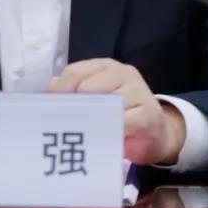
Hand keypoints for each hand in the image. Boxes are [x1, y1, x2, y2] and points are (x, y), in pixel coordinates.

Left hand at [48, 58, 185, 165]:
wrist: (158, 133)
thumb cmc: (120, 115)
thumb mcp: (96, 101)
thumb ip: (73, 93)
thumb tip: (51, 89)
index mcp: (104, 66)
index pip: (73, 72)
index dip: (59, 92)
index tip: (50, 110)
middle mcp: (122, 72)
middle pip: (86, 87)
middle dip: (73, 108)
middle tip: (64, 127)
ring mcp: (138, 90)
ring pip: (103, 104)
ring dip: (90, 122)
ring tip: (81, 136)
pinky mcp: (149, 113)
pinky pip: (122, 122)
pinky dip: (109, 132)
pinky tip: (102, 140)